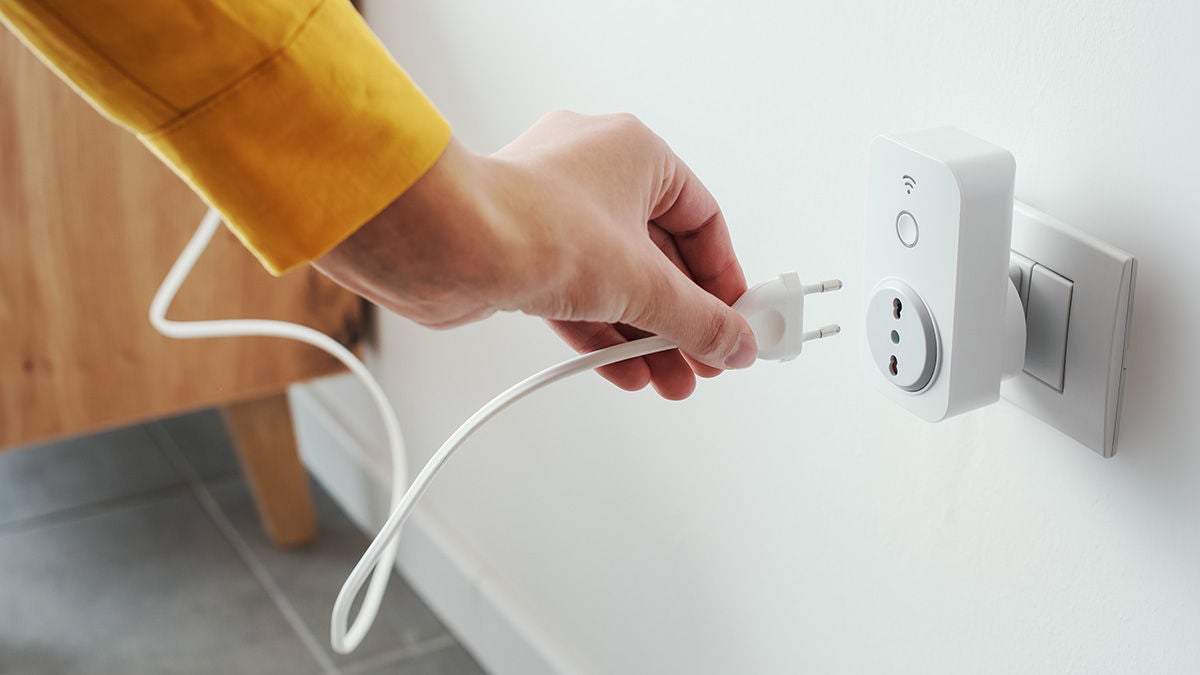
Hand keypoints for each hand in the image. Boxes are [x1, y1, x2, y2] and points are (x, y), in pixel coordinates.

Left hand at [315, 111, 755, 399]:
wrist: (443, 245)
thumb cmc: (533, 227)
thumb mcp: (642, 285)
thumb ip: (699, 320)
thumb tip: (737, 342)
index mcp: (633, 152)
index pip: (702, 219)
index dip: (725, 277)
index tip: (740, 319)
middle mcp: (593, 172)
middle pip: (660, 256)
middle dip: (683, 319)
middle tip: (706, 361)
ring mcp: (553, 210)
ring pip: (617, 279)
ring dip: (646, 334)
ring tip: (672, 381)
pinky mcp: (522, 248)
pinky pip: (578, 292)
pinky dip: (603, 331)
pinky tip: (626, 371)